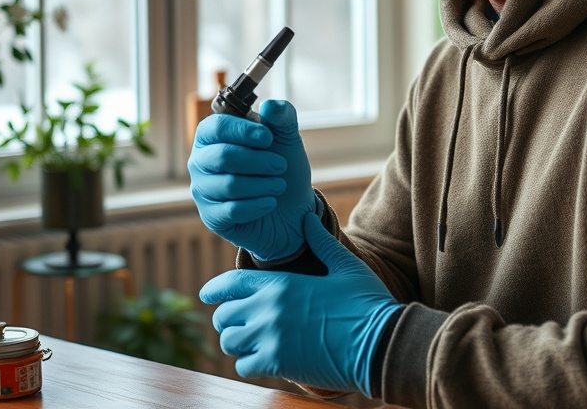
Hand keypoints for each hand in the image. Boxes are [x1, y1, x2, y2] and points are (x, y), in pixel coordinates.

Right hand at [188, 99, 317, 262]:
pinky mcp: (211, 216)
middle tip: (281, 165)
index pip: (216, 127)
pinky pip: (232, 210)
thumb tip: (270, 106)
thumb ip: (281, 116)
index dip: (243, 131)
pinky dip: (258, 205)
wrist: (291, 207)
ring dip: (262, 184)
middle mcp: (201, 161)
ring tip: (280, 185)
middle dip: (258, 161)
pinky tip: (270, 202)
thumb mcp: (287, 137)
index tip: (268, 138)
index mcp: (213, 135)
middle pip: (223, 156)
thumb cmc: (281, 165)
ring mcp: (203, 189)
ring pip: (229, 184)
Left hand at [200, 211, 402, 396]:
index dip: (214, 289)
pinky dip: (249, 365)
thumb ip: (321, 242)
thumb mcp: (344, 265)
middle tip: (237, 324)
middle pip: (225, 315)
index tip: (206, 295)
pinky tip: (263, 361)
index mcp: (282, 283)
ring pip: (230, 343)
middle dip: (227, 319)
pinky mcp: (278, 364)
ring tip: (249, 344)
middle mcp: (269, 309)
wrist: (380, 342)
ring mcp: (271, 338)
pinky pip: (244, 366)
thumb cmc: (366, 302)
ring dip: (237, 343)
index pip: (231, 283)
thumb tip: (308, 220)